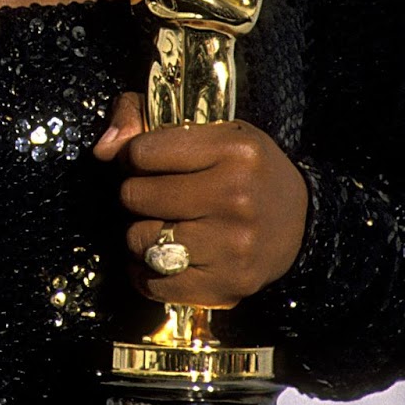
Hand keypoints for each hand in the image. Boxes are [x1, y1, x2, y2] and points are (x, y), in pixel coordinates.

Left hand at [93, 93, 307, 305]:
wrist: (301, 221)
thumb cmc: (245, 170)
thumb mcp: (210, 128)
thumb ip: (145, 120)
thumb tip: (103, 149)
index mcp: (233, 150)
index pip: (142, 152)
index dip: (136, 157)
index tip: (150, 162)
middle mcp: (236, 197)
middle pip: (136, 196)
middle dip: (137, 194)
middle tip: (158, 196)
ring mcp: (233, 245)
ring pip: (140, 240)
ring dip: (141, 234)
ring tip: (164, 225)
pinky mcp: (228, 285)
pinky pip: (156, 284)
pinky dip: (147, 274)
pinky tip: (162, 259)